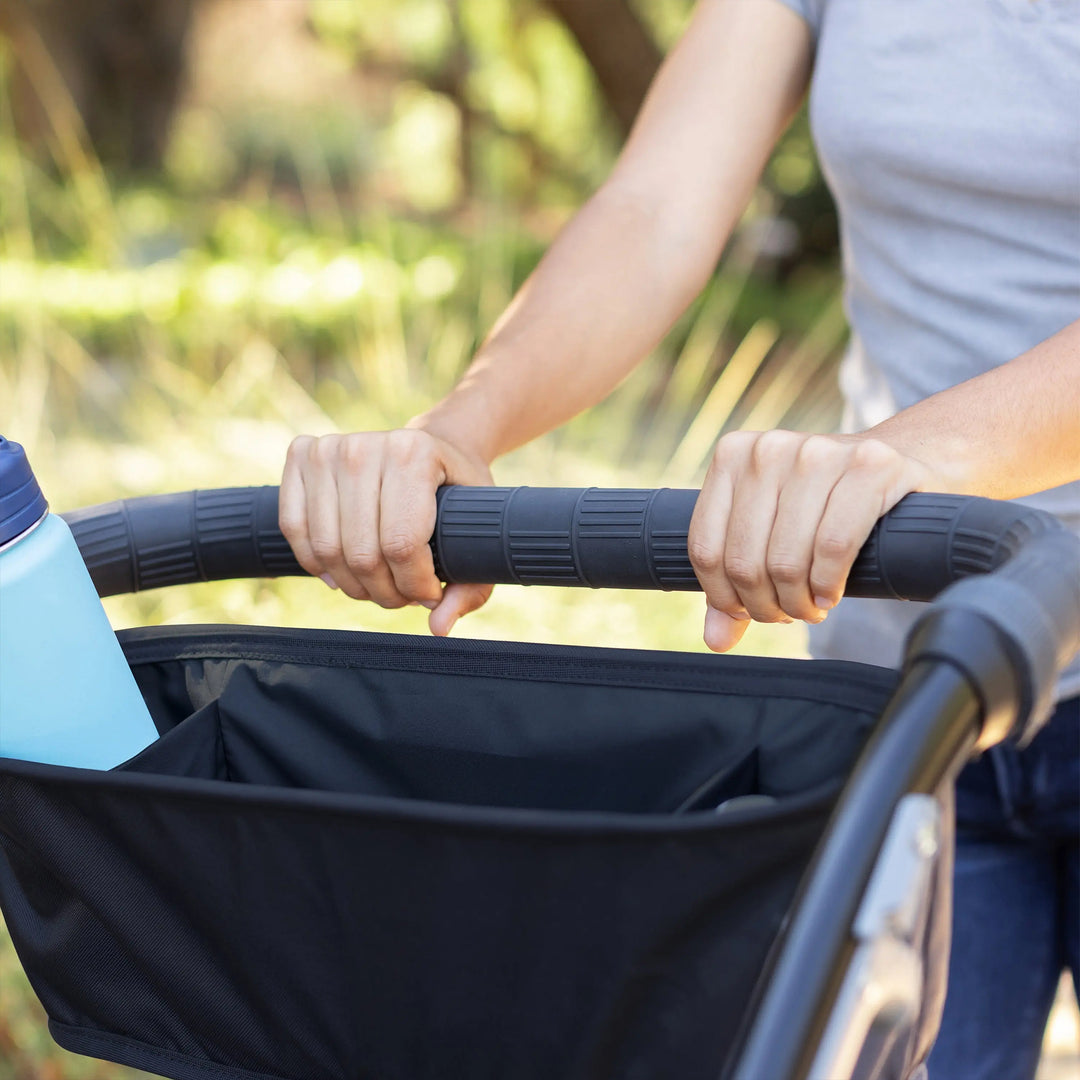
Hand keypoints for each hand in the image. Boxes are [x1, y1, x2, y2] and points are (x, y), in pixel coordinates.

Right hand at [279, 428, 494, 634]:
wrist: (430, 446)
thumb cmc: (455, 493)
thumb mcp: (476, 530)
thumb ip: (469, 586)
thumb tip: (438, 628)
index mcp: (414, 454)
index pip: (401, 545)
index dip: (413, 586)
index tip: (429, 594)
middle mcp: (366, 447)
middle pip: (362, 553)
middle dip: (384, 592)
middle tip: (403, 596)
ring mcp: (329, 449)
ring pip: (327, 547)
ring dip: (352, 584)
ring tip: (378, 586)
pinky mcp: (301, 455)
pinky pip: (295, 528)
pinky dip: (316, 563)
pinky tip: (341, 574)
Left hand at [687, 430, 940, 651]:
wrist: (892, 467)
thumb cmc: (821, 506)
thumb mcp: (771, 532)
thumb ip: (736, 580)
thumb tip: (717, 638)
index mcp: (733, 456)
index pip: (706, 548)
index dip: (723, 596)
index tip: (746, 611)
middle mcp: (769, 449)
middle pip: (745, 560)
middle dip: (765, 605)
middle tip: (788, 614)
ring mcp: (818, 452)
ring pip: (786, 560)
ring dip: (798, 602)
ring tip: (811, 606)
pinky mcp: (870, 465)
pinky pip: (833, 546)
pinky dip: (828, 584)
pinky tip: (830, 594)